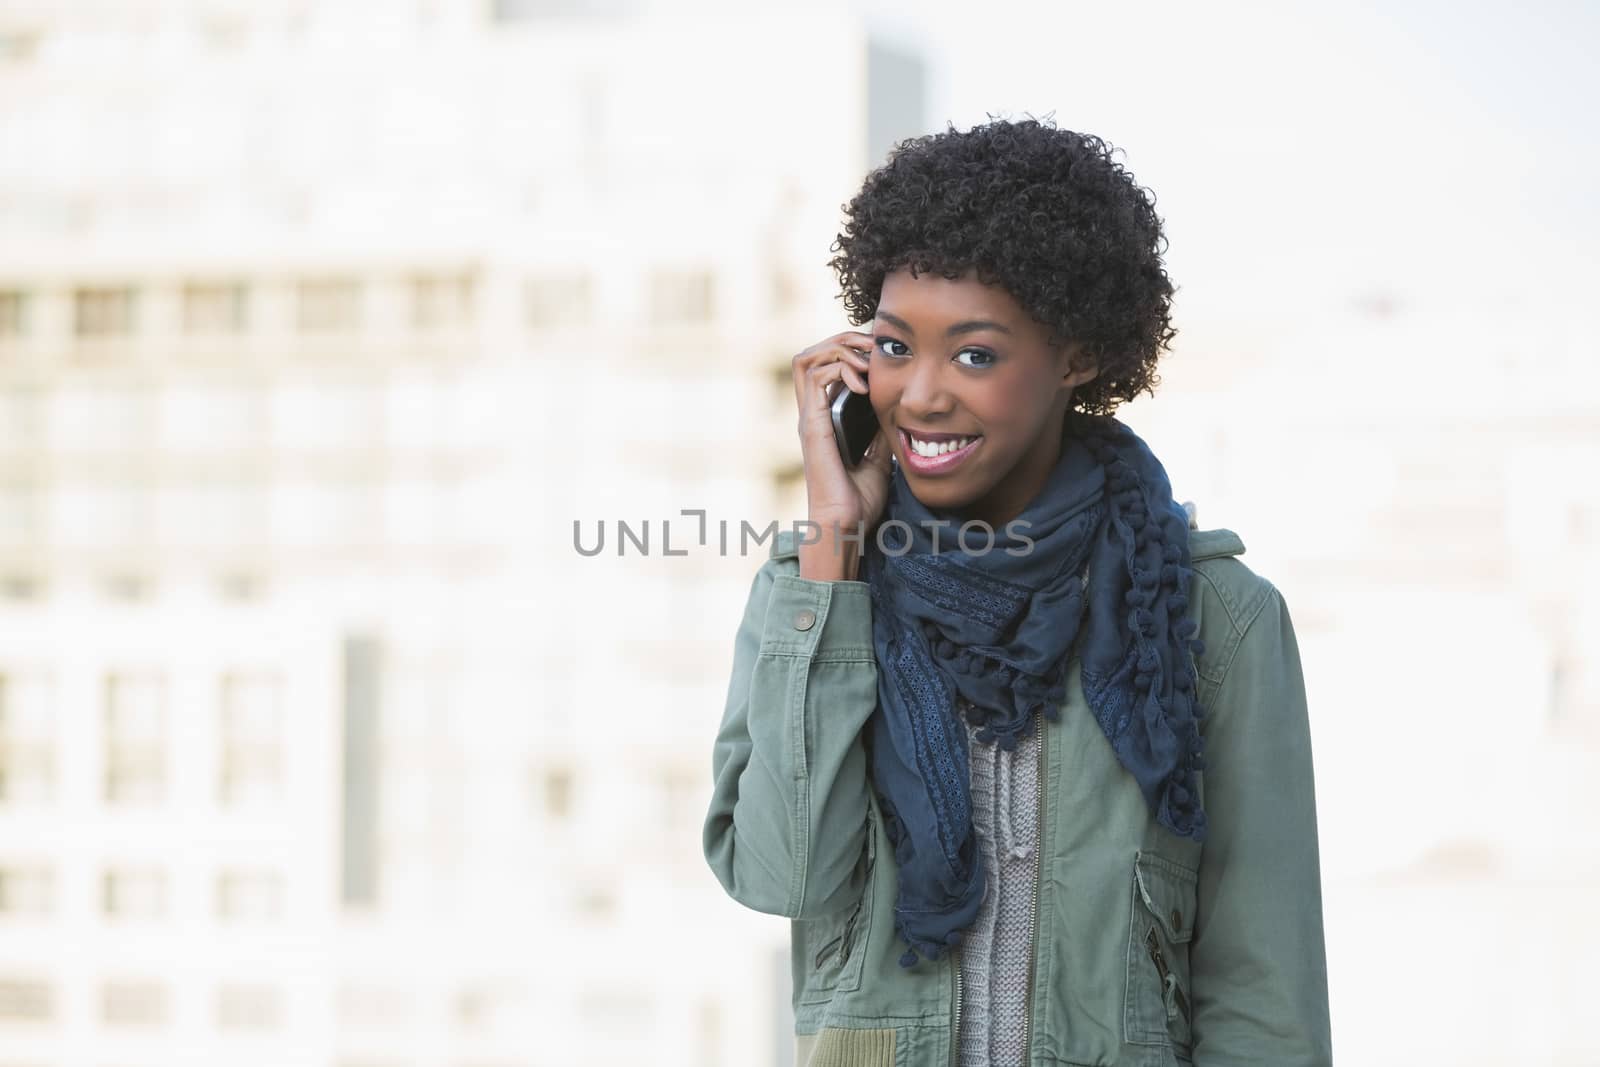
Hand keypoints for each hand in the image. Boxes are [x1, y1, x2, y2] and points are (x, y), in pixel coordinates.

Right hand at [790, 330, 892, 579]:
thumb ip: (880, 430)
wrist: (846, 525)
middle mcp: (812, 413)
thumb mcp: (879, 455)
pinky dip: (839, 369)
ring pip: (806, 357)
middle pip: (811, 353)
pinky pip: (814, 377)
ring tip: (866, 358)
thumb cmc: (860, 499)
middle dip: (843, 340)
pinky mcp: (812, 425)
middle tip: (873, 346)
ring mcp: (810, 417)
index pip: (824, 366)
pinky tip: (864, 383)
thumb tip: (897, 409)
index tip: (878, 353)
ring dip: (838, 348)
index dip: (848, 350)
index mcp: (825, 418)